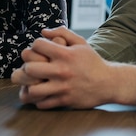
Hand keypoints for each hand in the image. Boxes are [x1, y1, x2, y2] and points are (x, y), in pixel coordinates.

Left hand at [11, 27, 135, 108]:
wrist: (108, 83)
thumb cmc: (92, 61)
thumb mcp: (81, 43)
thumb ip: (62, 32)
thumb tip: (43, 31)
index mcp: (65, 54)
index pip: (37, 45)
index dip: (35, 45)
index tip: (39, 50)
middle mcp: (62, 71)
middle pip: (29, 68)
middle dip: (27, 65)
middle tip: (31, 66)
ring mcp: (62, 88)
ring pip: (32, 89)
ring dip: (29, 85)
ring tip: (32, 81)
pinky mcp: (63, 101)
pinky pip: (41, 103)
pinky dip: (38, 98)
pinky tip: (42, 92)